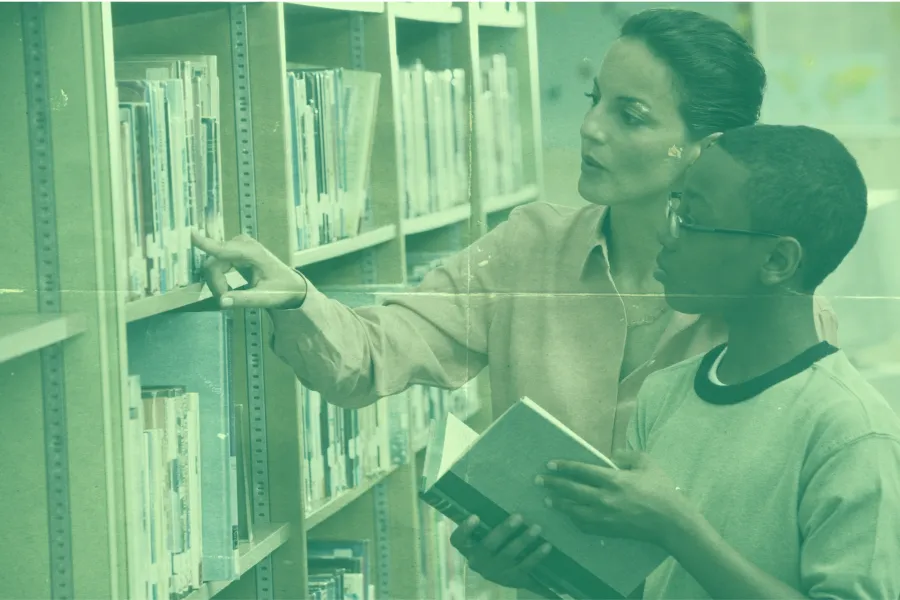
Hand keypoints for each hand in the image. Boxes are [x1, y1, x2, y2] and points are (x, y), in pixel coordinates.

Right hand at [191, 230, 307, 309]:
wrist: (290, 284)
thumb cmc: (282, 289)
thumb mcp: (267, 298)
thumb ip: (244, 300)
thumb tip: (222, 302)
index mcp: (253, 253)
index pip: (224, 249)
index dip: (206, 244)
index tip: (191, 234)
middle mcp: (243, 245)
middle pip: (213, 264)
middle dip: (216, 284)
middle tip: (227, 300)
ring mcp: (237, 246)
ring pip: (212, 266)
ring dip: (217, 283)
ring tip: (231, 295)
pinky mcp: (233, 252)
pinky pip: (216, 265)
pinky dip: (219, 280)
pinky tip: (228, 288)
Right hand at [449, 514, 551, 590]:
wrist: (507, 573)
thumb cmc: (494, 543)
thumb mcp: (486, 535)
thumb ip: (487, 521)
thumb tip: (498, 489)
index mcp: (468, 548)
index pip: (458, 540)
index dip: (464, 530)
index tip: (475, 516)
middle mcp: (478, 562)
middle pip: (488, 546)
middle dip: (504, 531)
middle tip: (518, 516)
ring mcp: (495, 572)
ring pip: (509, 555)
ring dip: (524, 540)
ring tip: (537, 527)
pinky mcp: (512, 579)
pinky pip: (525, 566)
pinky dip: (536, 555)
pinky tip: (546, 545)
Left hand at [538, 451, 691, 548]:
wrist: (671, 522)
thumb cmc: (661, 490)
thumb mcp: (646, 463)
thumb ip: (627, 455)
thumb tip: (612, 455)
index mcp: (613, 479)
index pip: (581, 470)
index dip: (563, 467)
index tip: (550, 465)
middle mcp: (604, 498)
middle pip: (571, 490)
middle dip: (553, 485)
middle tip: (538, 481)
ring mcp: (604, 516)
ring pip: (573, 510)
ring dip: (558, 504)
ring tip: (547, 500)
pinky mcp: (607, 530)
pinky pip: (584, 525)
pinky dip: (573, 519)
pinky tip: (569, 515)